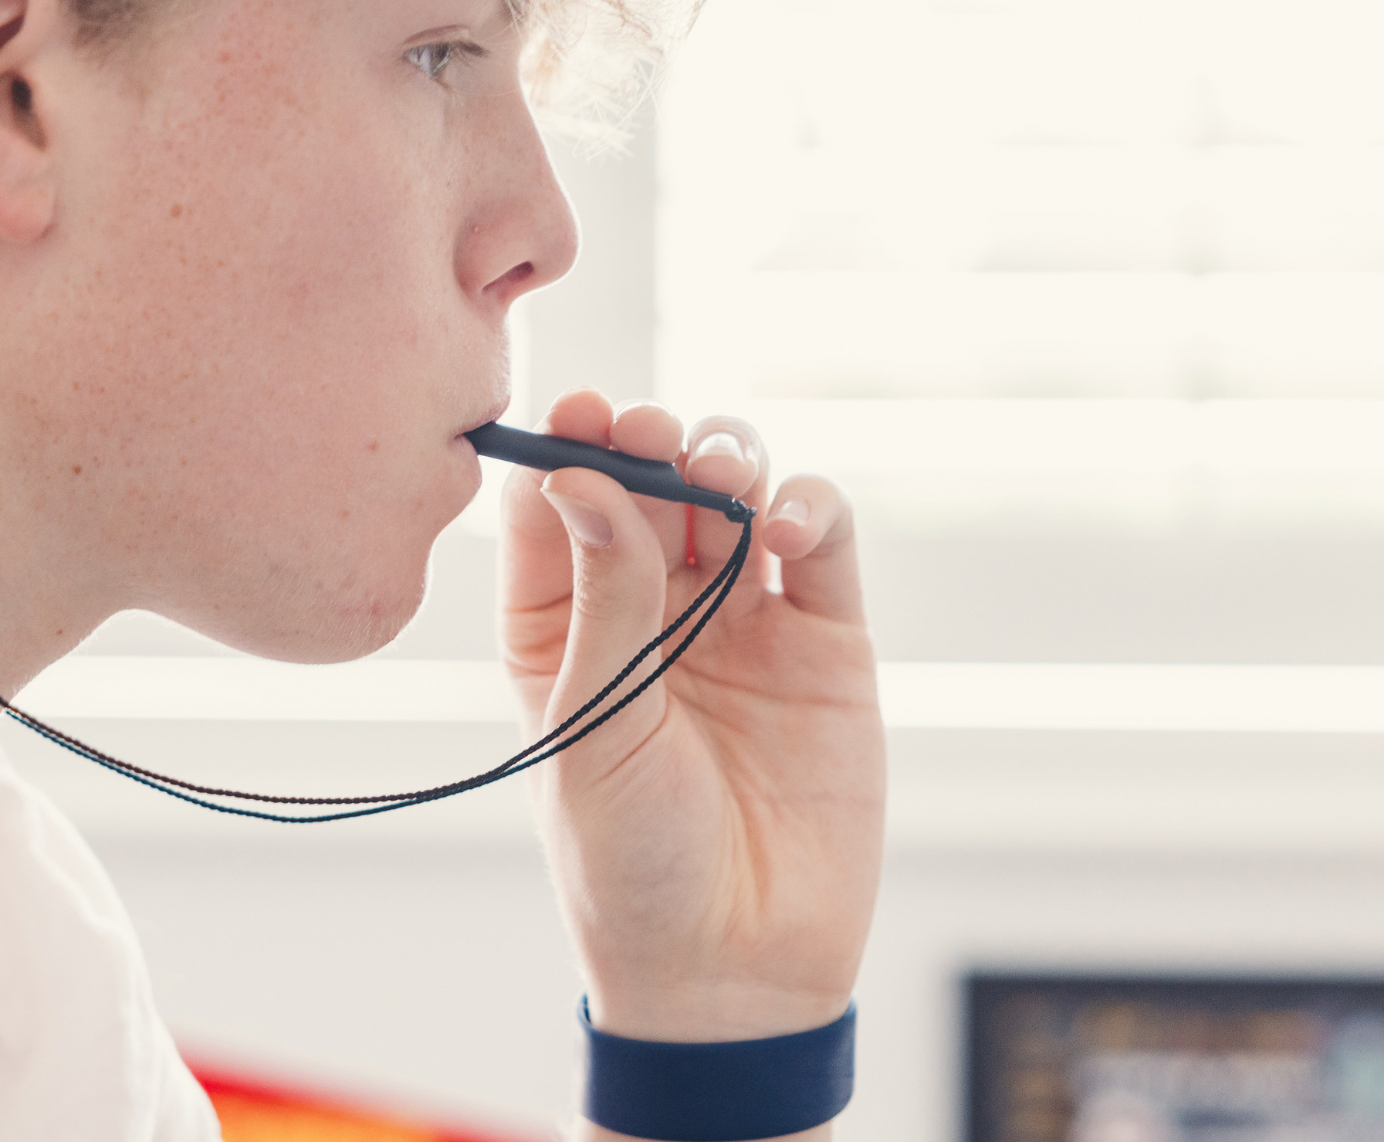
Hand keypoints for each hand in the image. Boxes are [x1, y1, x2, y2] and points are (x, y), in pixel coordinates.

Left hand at [500, 390, 884, 1053]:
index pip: (558, 505)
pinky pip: (820, 542)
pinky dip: (808, 508)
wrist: (732, 971)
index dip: (565, 448)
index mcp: (562, 626)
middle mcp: (651, 608)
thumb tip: (583, 477)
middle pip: (650, 480)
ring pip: (735, 492)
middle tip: (645, 432)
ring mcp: (741, 620)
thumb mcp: (592, 725)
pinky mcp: (825, 642)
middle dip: (647, 440)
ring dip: (726, 458)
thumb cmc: (628, 863)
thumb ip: (603, 600)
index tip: (572, 413)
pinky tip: (783, 525)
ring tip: (715, 474)